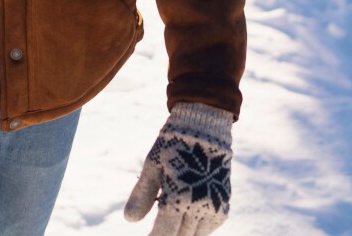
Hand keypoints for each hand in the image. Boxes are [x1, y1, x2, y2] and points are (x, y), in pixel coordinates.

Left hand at [124, 103, 232, 235]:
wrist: (205, 127)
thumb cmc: (173, 144)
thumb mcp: (153, 166)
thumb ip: (142, 196)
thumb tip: (128, 220)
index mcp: (179, 198)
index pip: (163, 235)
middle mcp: (199, 207)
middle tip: (154, 231)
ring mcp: (213, 209)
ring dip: (181, 233)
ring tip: (167, 222)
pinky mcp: (223, 207)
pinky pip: (207, 229)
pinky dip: (195, 228)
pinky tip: (184, 218)